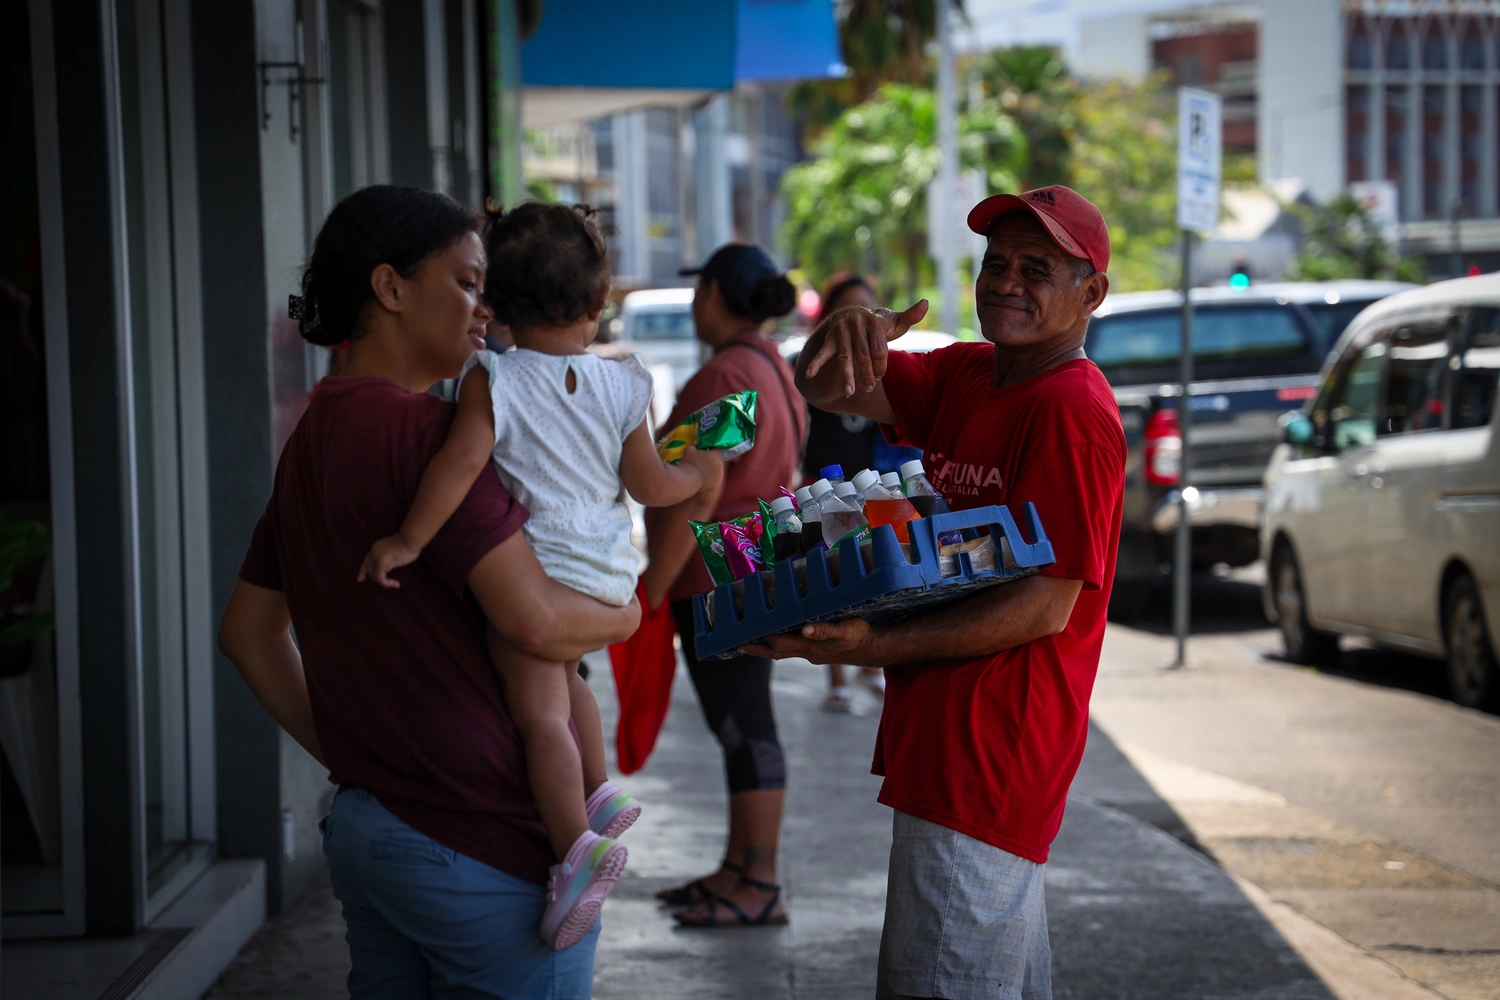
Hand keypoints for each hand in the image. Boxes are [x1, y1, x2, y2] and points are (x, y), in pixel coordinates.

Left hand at [358, 534, 420, 587]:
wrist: (411, 538)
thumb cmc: (409, 545)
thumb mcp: (395, 552)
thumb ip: (388, 559)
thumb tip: (387, 569)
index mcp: (376, 548)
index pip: (366, 561)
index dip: (362, 571)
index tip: (360, 580)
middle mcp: (373, 552)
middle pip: (368, 570)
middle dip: (375, 579)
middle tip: (387, 586)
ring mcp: (376, 556)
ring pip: (374, 576)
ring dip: (385, 583)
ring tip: (395, 584)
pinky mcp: (381, 562)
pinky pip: (380, 578)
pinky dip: (387, 583)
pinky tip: (396, 584)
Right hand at [679, 444, 725, 494]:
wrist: (688, 480)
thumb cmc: (689, 463)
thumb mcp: (689, 449)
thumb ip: (695, 446)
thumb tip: (696, 446)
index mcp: (716, 456)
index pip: (719, 449)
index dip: (713, 449)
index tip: (708, 450)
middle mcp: (720, 466)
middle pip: (717, 461)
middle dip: (711, 461)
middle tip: (702, 462)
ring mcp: (719, 477)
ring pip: (716, 471)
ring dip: (711, 471)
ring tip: (701, 472)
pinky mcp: (716, 485)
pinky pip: (714, 480)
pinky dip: (709, 480)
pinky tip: (702, 479)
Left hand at [740, 618, 882, 665]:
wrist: (875, 648)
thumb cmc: (860, 635)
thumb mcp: (845, 630)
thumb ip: (826, 630)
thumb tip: (805, 629)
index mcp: (810, 647)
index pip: (780, 643)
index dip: (763, 637)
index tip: (747, 629)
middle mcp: (808, 652)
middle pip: (776, 652)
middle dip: (757, 648)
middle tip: (738, 645)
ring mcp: (812, 653)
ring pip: (783, 652)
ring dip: (767, 648)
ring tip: (750, 643)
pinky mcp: (818, 650)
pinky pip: (794, 648)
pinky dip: (782, 644)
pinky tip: (780, 637)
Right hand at [804, 300, 927, 396]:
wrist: (850, 317)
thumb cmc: (876, 325)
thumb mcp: (892, 322)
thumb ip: (909, 316)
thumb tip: (926, 303)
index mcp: (874, 320)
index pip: (880, 350)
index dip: (881, 366)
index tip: (880, 377)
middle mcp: (856, 322)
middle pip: (863, 356)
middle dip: (866, 374)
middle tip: (870, 388)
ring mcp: (841, 330)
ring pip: (845, 358)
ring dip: (847, 376)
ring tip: (850, 392)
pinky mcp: (828, 338)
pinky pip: (822, 353)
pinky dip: (816, 363)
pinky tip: (810, 375)